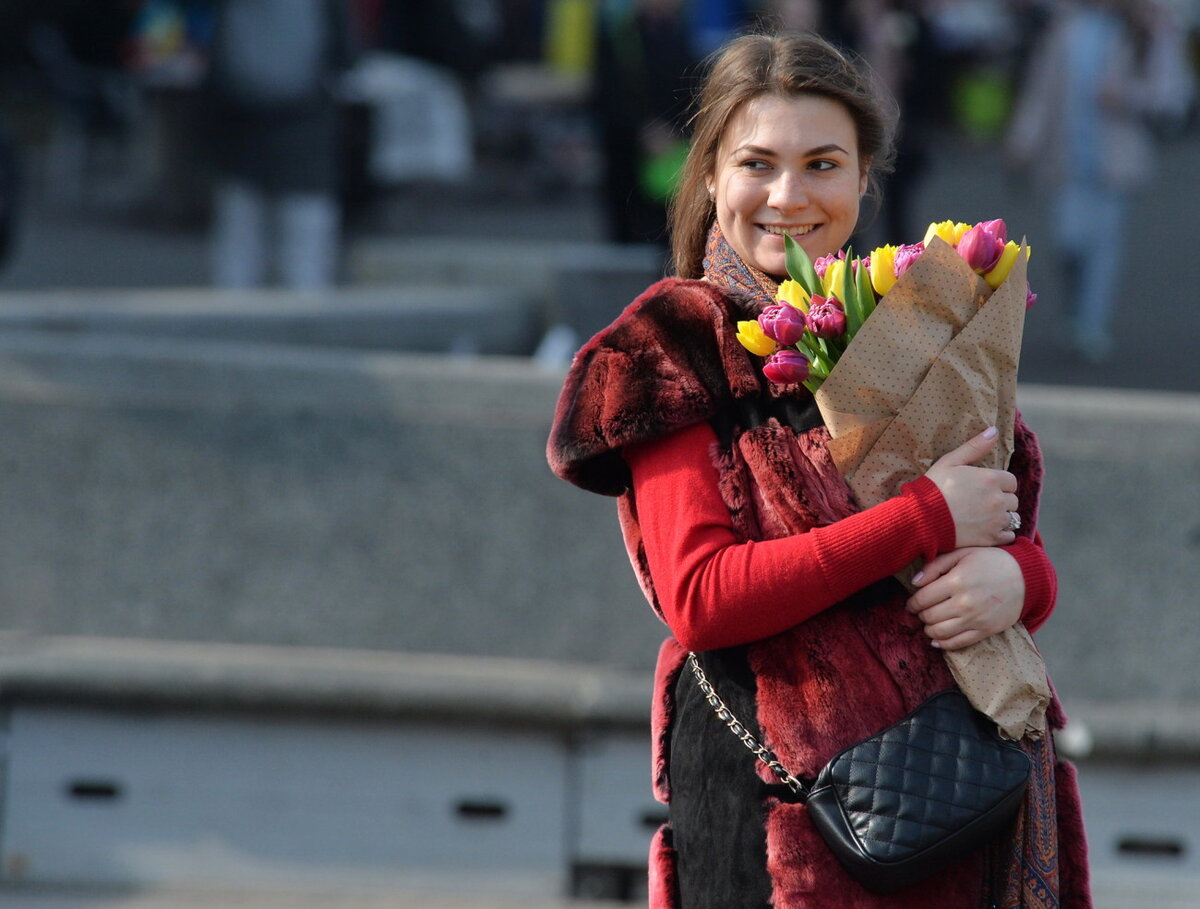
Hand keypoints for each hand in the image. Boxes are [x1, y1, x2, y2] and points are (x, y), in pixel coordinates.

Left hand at [907, 547, 1023, 650]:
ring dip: (929, 630)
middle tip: (921, 612)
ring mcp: (976, 619)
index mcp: (956, 581)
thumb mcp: (962, 554)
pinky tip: (937, 640)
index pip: (922, 599)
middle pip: (929, 617)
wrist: (1025, 576)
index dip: (912, 603)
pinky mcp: (986, 630)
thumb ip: (935, 565)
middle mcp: (964, 602)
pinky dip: (943, 644)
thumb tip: (914, 582)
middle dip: (920, 615)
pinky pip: (958, 643)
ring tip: (929, 623)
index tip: (912, 603)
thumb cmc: (990, 561)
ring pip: (940, 633)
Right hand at [924, 427, 1019, 548]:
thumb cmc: (933, 489)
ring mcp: (997, 520)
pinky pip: (1009, 536)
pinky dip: (1001, 534)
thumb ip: (974, 447)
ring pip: (1012, 518)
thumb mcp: (950, 462)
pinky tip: (985, 531)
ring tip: (983, 518)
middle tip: (980, 504)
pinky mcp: (991, 538)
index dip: (998, 484)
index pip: (1010, 481)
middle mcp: (998, 499)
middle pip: (1013, 500)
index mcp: (991, 478)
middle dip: (1000, 501)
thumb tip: (994, 430)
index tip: (984, 488)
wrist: (921, 519)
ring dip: (1002, 517)